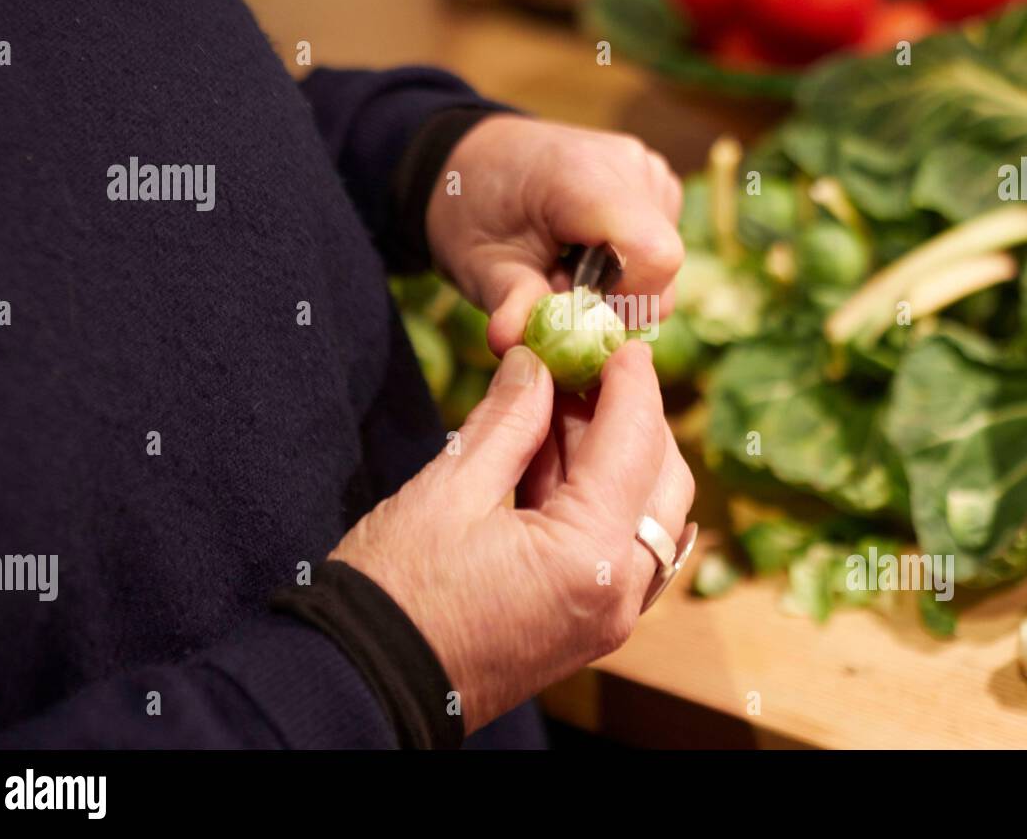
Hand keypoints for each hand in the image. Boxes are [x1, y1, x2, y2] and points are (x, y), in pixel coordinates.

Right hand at [329, 341, 694, 733]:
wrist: (364, 687)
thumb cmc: (393, 595)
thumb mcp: (447, 490)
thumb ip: (507, 421)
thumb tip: (535, 363)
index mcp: (589, 557)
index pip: (635, 443)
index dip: (630, 382)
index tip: (617, 340)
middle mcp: (617, 593)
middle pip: (662, 480)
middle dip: (631, 417)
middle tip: (583, 370)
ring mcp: (607, 616)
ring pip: (647, 514)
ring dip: (616, 455)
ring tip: (559, 407)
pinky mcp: (587, 624)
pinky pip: (622, 548)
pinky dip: (602, 498)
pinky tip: (557, 460)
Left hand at [425, 116, 684, 354]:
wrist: (473, 162)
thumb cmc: (471, 210)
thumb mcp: (477, 262)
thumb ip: (508, 300)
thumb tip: (512, 343)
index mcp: (583, 176)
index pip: (653, 253)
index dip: (627, 298)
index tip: (578, 307)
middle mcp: (629, 165)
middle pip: (662, 265)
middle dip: (617, 299)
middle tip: (560, 288)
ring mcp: (648, 170)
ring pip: (664, 262)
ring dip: (620, 283)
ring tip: (567, 264)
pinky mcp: (657, 182)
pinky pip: (658, 246)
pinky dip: (626, 263)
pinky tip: (585, 249)